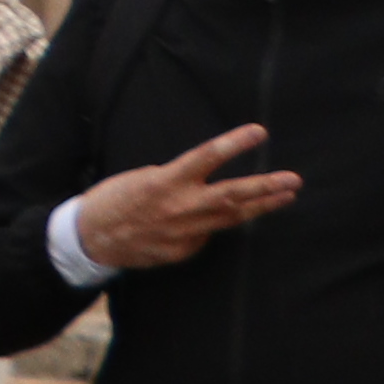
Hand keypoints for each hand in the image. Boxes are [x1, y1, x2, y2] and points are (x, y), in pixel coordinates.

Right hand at [71, 121, 298, 270]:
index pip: (206, 157)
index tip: (259, 132)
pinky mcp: (183, 251)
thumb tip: (202, 185)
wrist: (90, 239)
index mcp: (165, 182)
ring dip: (261, 206)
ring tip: (286, 196)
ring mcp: (184, 233)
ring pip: (231, 218)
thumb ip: (176, 181)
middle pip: (231, 195)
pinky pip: (206, 234)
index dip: (234, 144)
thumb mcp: (141, 178)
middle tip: (293, 180)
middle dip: (265, 187)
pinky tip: (213, 220)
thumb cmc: (113, 200)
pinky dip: (212, 225)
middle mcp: (179, 208)